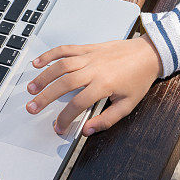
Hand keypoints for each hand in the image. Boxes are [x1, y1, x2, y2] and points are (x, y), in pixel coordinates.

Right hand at [26, 34, 162, 134]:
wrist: (148, 54)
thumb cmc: (139, 78)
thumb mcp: (128, 105)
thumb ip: (107, 120)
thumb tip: (87, 130)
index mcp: (104, 85)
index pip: (77, 104)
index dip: (65, 117)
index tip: (58, 126)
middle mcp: (94, 69)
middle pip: (63, 84)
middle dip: (45, 97)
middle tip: (32, 108)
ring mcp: (90, 57)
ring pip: (61, 66)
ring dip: (43, 77)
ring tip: (30, 89)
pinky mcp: (88, 48)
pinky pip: (66, 49)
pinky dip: (50, 55)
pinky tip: (38, 62)